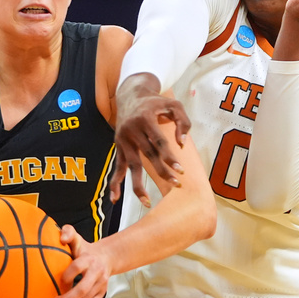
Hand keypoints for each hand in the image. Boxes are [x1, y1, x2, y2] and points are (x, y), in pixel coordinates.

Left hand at [52, 226, 110, 297]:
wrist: (106, 257)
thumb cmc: (85, 249)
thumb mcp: (77, 238)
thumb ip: (68, 232)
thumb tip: (61, 237)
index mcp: (88, 259)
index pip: (77, 267)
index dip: (67, 275)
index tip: (58, 280)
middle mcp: (96, 273)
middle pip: (83, 290)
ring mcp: (100, 285)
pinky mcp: (101, 293)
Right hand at [108, 73, 190, 205]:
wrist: (130, 94)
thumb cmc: (156, 102)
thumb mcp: (174, 104)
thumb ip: (183, 122)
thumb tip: (182, 144)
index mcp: (144, 118)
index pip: (159, 142)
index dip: (170, 157)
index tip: (180, 171)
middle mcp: (131, 130)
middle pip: (148, 156)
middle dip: (162, 172)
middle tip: (177, 184)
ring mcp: (123, 140)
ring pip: (132, 165)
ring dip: (138, 185)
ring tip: (147, 202)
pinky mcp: (119, 146)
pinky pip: (118, 167)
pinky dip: (115, 183)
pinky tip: (115, 199)